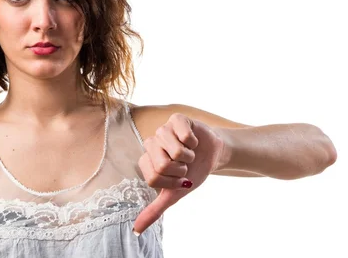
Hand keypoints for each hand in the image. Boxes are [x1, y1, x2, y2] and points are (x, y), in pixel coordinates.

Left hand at [133, 113, 224, 234]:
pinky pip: (184, 134)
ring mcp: (162, 129)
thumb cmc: (192, 172)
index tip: (178, 179)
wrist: (213, 154)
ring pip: (175, 150)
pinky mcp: (177, 119)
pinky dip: (194, 142)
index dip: (171, 181)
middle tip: (184, 165)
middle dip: (180, 170)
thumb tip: (136, 230)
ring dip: (189, 156)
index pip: (153, 177)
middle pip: (162, 164)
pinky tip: (193, 140)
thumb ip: (155, 210)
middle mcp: (151, 143)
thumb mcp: (175, 194)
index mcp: (147, 160)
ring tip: (190, 153)